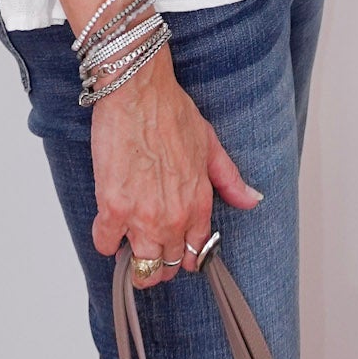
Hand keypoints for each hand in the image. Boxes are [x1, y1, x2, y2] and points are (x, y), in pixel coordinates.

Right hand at [88, 45, 264, 286]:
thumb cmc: (170, 110)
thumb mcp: (210, 143)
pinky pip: (106, 244)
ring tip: (127, 243)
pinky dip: (106, 240)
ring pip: (141, 267)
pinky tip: (108, 224)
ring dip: (134, 261)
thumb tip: (252, 200)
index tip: (173, 248)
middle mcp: (173, 217)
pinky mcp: (113, 208)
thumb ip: (229, 179)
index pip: (194, 254)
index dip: (182, 255)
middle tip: (148, 243)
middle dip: (158, 261)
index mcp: (198, 203)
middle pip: (166, 267)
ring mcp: (143, 216)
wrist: (138, 91)